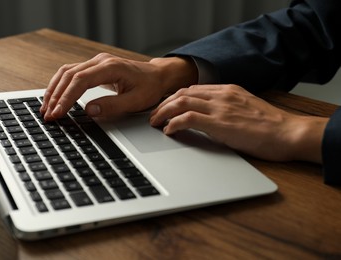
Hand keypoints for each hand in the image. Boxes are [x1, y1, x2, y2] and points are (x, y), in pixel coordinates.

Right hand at [40, 53, 197, 120]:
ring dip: (55, 89)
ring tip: (46, 108)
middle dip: (56, 96)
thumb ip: (112, 106)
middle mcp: (100, 61)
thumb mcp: (135, 101)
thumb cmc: (149, 88)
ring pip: (67, 72)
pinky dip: (61, 85)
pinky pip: (72, 73)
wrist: (157, 76)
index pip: (80, 81)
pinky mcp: (95, 67)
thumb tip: (89, 111)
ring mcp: (96, 62)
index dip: (66, 98)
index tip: (57, 113)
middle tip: (48, 115)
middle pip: (69, 75)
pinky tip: (55, 96)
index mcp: (110, 67)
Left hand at [150, 84, 327, 162]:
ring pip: (180, 102)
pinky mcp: (220, 122)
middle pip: (181, 93)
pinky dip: (174, 123)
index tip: (164, 107)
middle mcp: (221, 94)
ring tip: (155, 123)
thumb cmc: (270, 126)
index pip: (191, 89)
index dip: (173, 98)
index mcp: (227, 90)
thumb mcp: (245, 110)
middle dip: (163, 104)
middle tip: (153, 116)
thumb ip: (226, 109)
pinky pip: (187, 118)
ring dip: (163, 113)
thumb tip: (208, 119)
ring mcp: (220, 107)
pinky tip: (169, 130)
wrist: (289, 133)